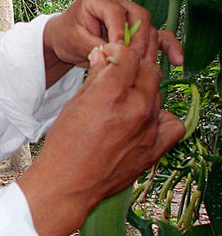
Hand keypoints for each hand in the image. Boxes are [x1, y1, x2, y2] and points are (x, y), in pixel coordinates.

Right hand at [18, 43, 184, 235]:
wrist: (68, 183)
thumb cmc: (64, 145)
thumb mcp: (74, 104)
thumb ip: (95, 78)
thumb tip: (104, 58)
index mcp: (112, 93)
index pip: (128, 55)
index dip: (116, 52)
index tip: (109, 56)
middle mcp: (136, 108)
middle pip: (149, 70)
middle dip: (132, 67)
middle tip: (117, 76)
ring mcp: (149, 129)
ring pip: (158, 94)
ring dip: (143, 90)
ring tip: (124, 101)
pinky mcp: (155, 148)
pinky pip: (172, 123)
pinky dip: (161, 117)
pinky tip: (144, 119)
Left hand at [43, 0, 182, 84]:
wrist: (66, 39)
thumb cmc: (67, 36)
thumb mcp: (73, 41)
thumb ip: (92, 46)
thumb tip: (113, 55)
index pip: (115, 12)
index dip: (119, 32)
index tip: (119, 51)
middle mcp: (117, 1)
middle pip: (139, 16)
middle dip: (139, 40)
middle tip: (136, 62)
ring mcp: (130, 13)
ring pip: (149, 26)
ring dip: (152, 47)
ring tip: (148, 68)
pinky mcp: (138, 28)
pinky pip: (158, 34)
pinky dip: (168, 46)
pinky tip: (177, 60)